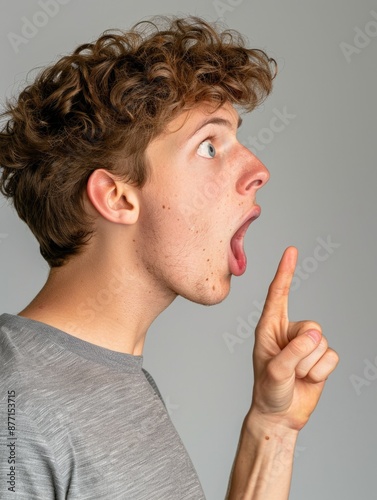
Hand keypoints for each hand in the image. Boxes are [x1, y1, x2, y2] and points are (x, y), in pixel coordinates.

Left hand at [250, 246, 338, 430]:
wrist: (280, 415)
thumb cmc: (268, 391)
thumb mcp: (275, 372)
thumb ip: (292, 352)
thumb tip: (315, 335)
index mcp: (269, 327)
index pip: (279, 294)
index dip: (286, 272)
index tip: (291, 251)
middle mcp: (288, 331)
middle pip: (311, 326)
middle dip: (303, 351)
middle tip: (289, 368)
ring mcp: (306, 344)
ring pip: (322, 343)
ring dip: (310, 365)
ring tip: (296, 375)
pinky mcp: (321, 357)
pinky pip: (332, 357)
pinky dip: (320, 372)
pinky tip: (308, 379)